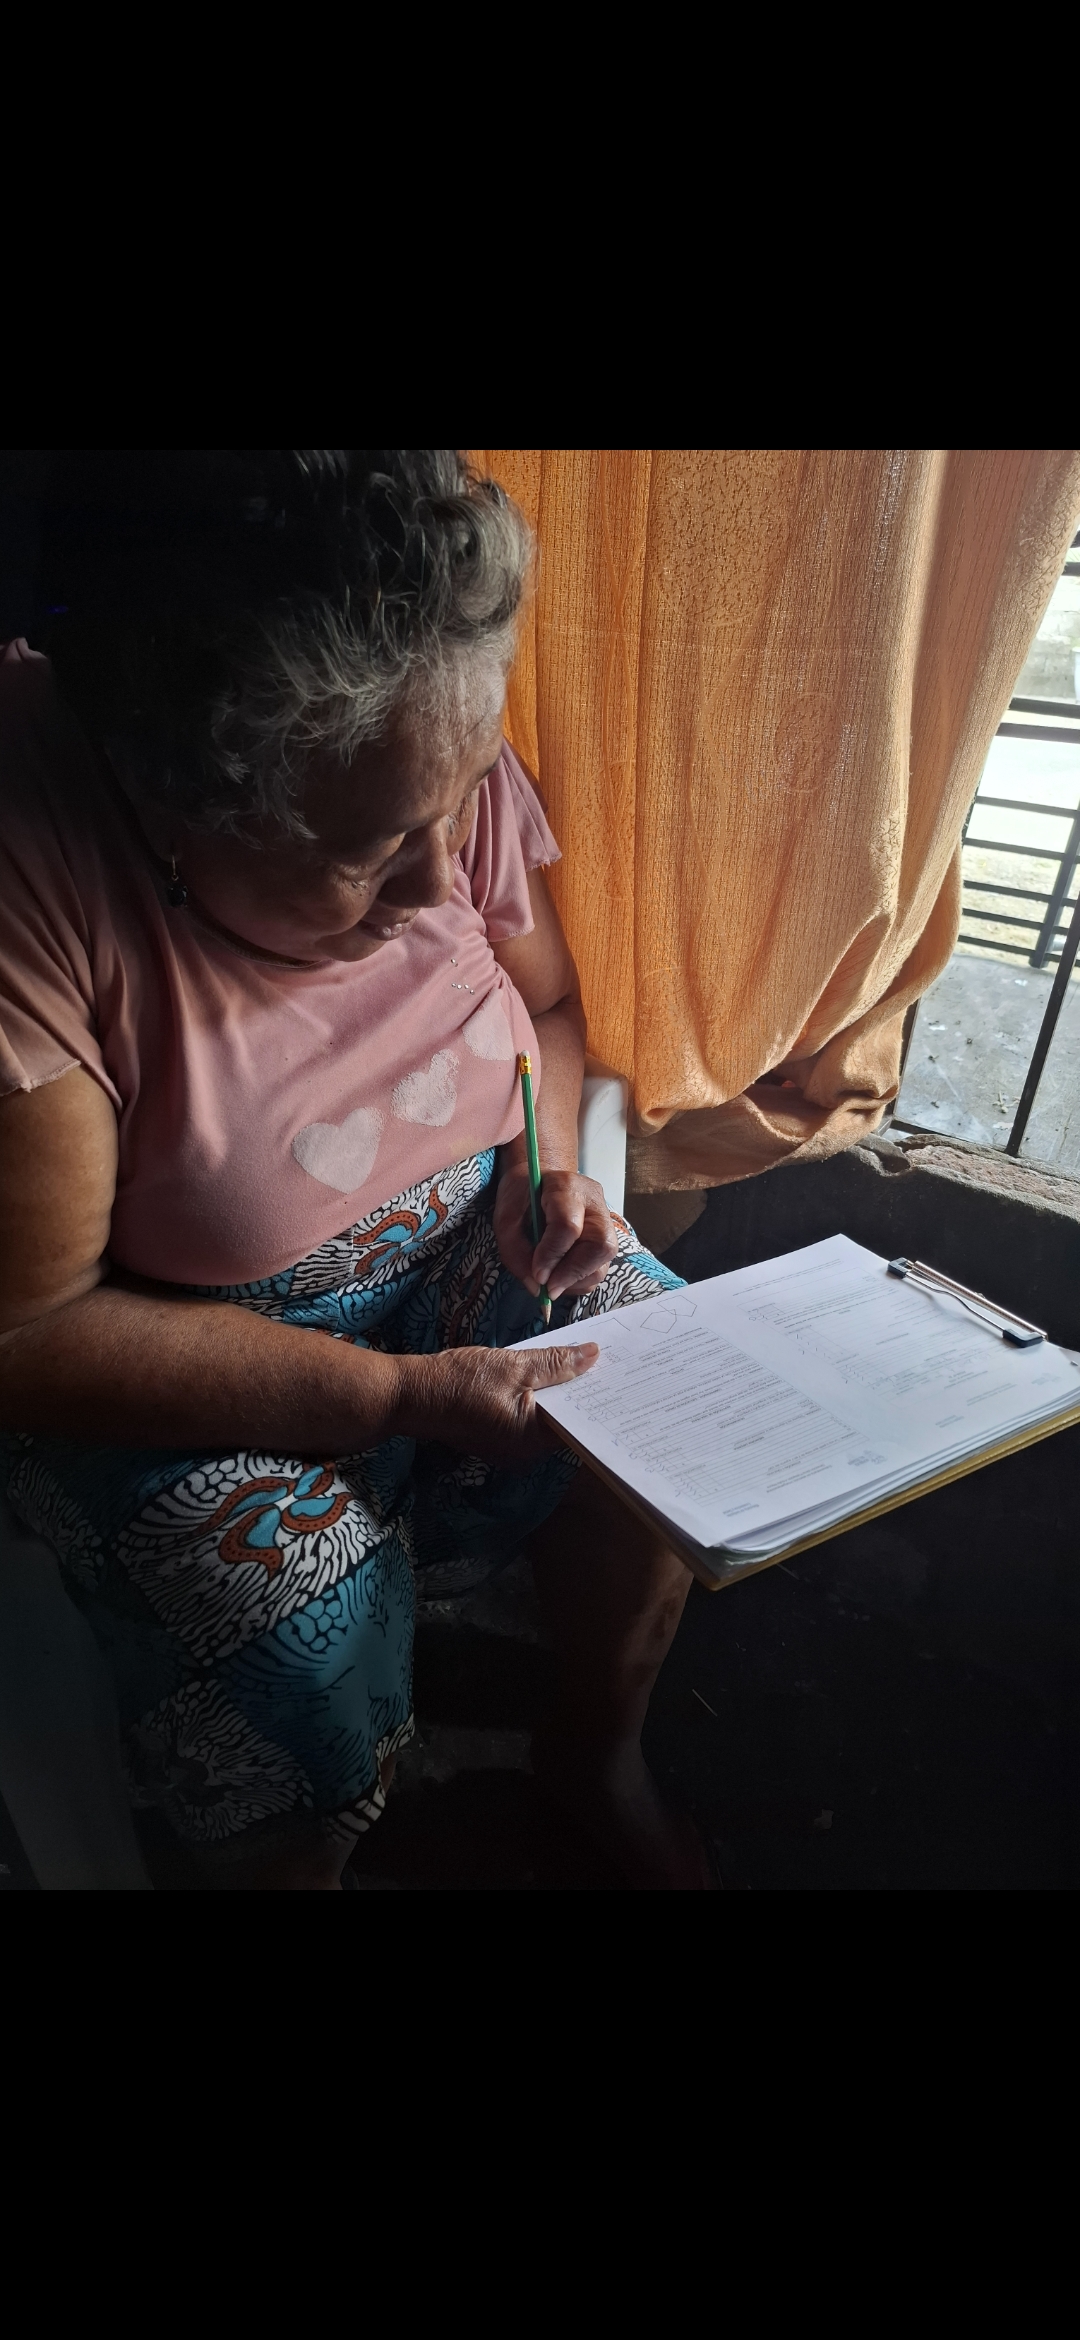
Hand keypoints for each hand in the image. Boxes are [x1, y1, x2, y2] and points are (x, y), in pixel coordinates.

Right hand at [391, 1340, 598, 1459]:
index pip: (577, 1422)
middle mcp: (526, 1453)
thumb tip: (594, 1355)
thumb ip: (557, 1363)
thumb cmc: (461, 1381)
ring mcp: (510, 1448)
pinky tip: (548, 1374)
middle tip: (603, 1360)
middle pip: (563, 1421)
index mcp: (534, 1441)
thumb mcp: (514, 1366)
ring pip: (545, 1418)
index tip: (616, 1372)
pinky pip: (528, 1418)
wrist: (412, 1394)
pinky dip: (538, 1398)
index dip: (595, 1395)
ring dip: (558, 1393)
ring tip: (581, 1362)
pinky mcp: (498, 1437)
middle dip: (579, 1391)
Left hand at [493, 1165, 617, 1301]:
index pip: (568, 1226)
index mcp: (566, 1187)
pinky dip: (580, 1281)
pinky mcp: (607, 1237)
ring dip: (577, 1280)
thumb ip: (515, 1251)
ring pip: (605, 1260)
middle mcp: (594, 1202)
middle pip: (600, 1244)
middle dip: (574, 1273)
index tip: (537, 1276)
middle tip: (549, 1289)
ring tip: (551, 1283)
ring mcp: (605, 1220)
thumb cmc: (522, 1195)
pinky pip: (601, 1267)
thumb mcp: (505, 1218)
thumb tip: (536, 1287)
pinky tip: (560, 1276)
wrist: (539, 1181)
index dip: (552, 1255)